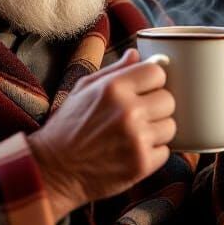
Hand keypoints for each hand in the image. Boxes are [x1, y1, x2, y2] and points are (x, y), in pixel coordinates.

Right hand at [28, 49, 175, 220]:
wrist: (53, 170)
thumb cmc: (67, 126)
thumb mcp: (83, 89)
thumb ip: (114, 70)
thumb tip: (137, 54)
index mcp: (114, 88)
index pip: (157, 72)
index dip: (152, 81)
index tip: (144, 90)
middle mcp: (128, 111)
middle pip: (168, 100)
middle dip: (156, 106)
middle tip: (138, 116)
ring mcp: (137, 139)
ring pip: (170, 127)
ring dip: (156, 131)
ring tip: (133, 135)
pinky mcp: (142, 164)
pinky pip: (165, 152)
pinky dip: (152, 153)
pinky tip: (131, 152)